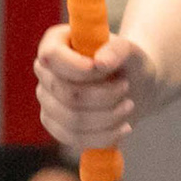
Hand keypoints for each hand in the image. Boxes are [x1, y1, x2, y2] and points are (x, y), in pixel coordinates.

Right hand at [34, 25, 154, 150]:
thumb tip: (100, 62)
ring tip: (129, 105)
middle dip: (104, 95)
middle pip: (66, 93)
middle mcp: (45, 70)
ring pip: (72, 120)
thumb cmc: (128, 62)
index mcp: (56, 42)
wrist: (135, 86)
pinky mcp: (54, 124)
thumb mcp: (130, 50)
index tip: (102, 68)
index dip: (74, 66)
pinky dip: (104, 136)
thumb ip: (117, 49)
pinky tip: (124, 127)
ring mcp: (46, 99)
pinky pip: (74, 138)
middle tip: (126, 87)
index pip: (51, 55)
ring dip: (108, 116)